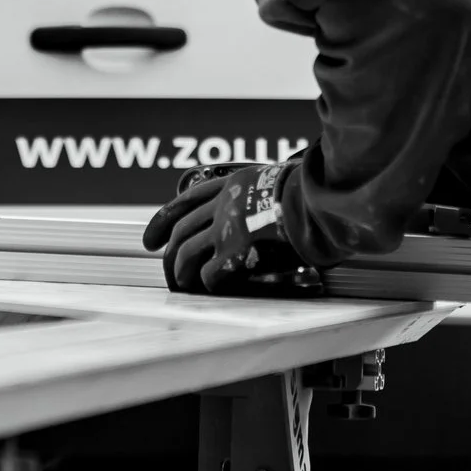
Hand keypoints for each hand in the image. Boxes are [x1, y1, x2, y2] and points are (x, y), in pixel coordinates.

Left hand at [141, 162, 303, 292]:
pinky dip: (206, 284)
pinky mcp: (237, 251)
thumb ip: (256, 196)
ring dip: (181, 273)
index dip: (162, 221)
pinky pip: (210, 274)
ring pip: (187, 254)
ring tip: (181, 285)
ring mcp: (227, 227)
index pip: (186, 201)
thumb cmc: (308, 193)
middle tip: (166, 270)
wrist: (319, 199)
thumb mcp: (274, 181)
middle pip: (182, 231)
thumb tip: (255, 213)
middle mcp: (223, 205)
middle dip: (169, 255)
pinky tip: (211, 288)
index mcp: (231, 185)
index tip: (150, 239)